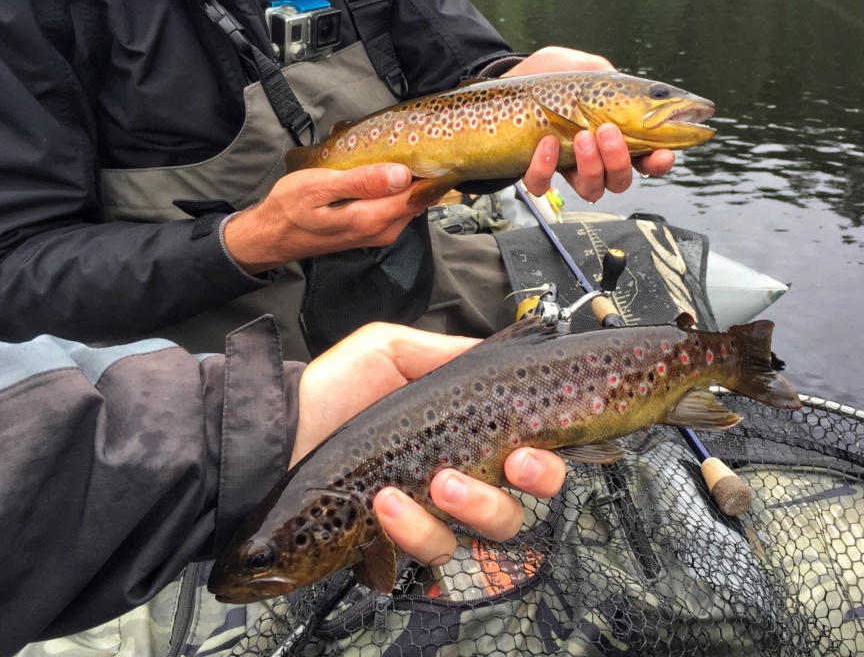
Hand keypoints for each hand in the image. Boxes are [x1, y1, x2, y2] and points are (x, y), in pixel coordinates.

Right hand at [224, 165, 422, 274]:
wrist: (273, 236)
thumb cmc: (290, 208)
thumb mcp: (319, 187)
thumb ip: (361, 182)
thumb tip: (401, 175)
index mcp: (372, 219)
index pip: (418, 194)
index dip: (424, 169)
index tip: (419, 146)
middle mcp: (383, 231)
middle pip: (417, 198)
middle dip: (413, 171)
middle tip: (398, 144)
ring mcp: (380, 233)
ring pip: (408, 202)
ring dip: (401, 178)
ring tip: (383, 154)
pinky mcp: (375, 231)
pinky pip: (396, 207)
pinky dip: (391, 188)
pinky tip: (374, 172)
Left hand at [295, 323, 566, 567]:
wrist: (279, 430)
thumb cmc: (333, 389)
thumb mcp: (388, 349)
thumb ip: (444, 351)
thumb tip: (494, 354)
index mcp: (467, 431)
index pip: (530, 450)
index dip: (547, 455)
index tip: (532, 445)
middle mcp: (461, 475)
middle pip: (527, 499)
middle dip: (533, 483)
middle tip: (511, 464)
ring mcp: (433, 513)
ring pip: (489, 530)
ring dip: (473, 505)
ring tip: (436, 481)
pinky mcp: (400, 543)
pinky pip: (432, 550)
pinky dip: (415, 528)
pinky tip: (387, 502)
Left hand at [506, 47, 675, 202]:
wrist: (506, 81)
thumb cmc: (549, 74)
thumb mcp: (584, 66)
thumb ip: (609, 77)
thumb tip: (621, 88)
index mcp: (616, 133)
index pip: (647, 158)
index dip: (659, 162)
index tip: (663, 154)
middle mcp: (595, 158)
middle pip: (621, 180)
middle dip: (619, 160)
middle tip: (607, 131)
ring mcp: (566, 167)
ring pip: (591, 189)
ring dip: (591, 166)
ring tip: (581, 136)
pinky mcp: (536, 171)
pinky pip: (544, 185)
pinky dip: (546, 168)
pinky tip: (547, 144)